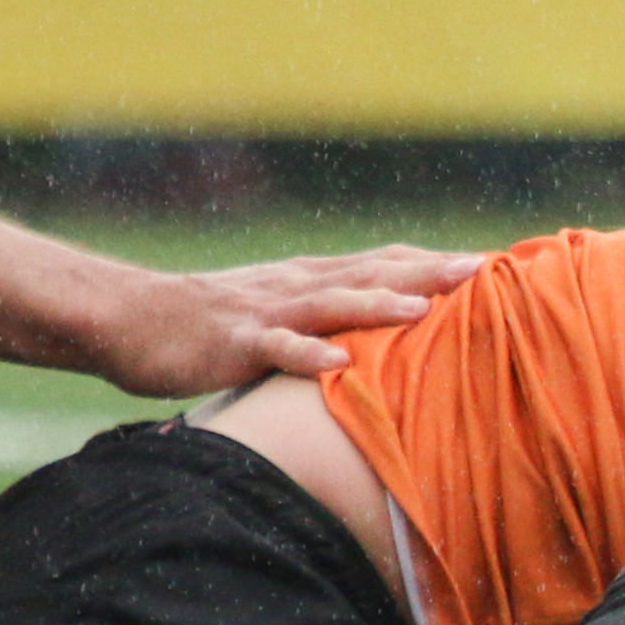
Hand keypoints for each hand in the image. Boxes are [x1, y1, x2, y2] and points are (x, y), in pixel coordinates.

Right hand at [94, 246, 487, 397]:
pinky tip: (339, 363)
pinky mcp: (234, 341)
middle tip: (486, 269)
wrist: (129, 317)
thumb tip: (380, 339)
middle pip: (372, 272)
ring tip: (425, 308)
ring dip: (379, 304)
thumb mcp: (276, 316)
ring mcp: (267, 312)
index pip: (385, 262)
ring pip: (331, 304)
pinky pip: (276, 349)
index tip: (495, 264)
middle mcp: (297, 286)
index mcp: (311, 279)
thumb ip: (325, 320)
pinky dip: (308, 355)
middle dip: (429, 271)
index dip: (437, 261)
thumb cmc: (208, 325)